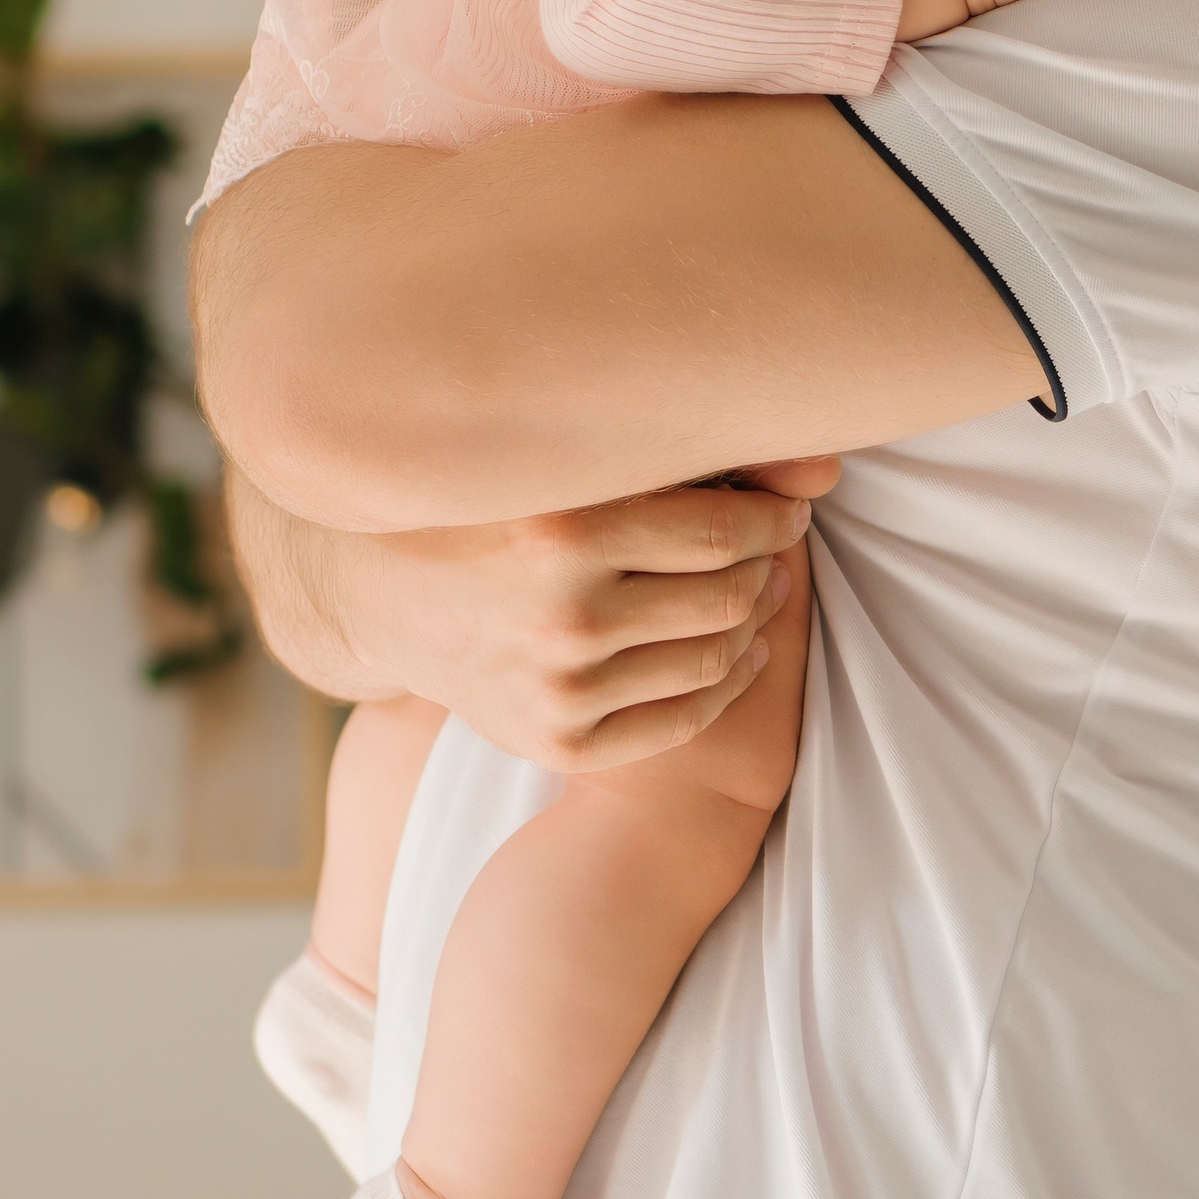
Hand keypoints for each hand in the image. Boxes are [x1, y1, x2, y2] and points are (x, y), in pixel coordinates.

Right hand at [225, 457, 833, 774]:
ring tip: (743, 588)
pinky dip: (724, 682)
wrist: (371, 592)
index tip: (780, 507)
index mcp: (560, 528)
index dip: (773, 518)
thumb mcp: (564, 460)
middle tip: (762, 544)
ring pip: (715, 655)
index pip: (726, 531)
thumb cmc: (485, 499)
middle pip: (729, 594)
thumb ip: (687, 457)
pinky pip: (682, 718)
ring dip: (750, 620)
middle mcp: (559, 613)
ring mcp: (556, 687)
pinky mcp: (554, 740)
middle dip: (764, 566)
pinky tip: (728, 648)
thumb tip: (827, 469)